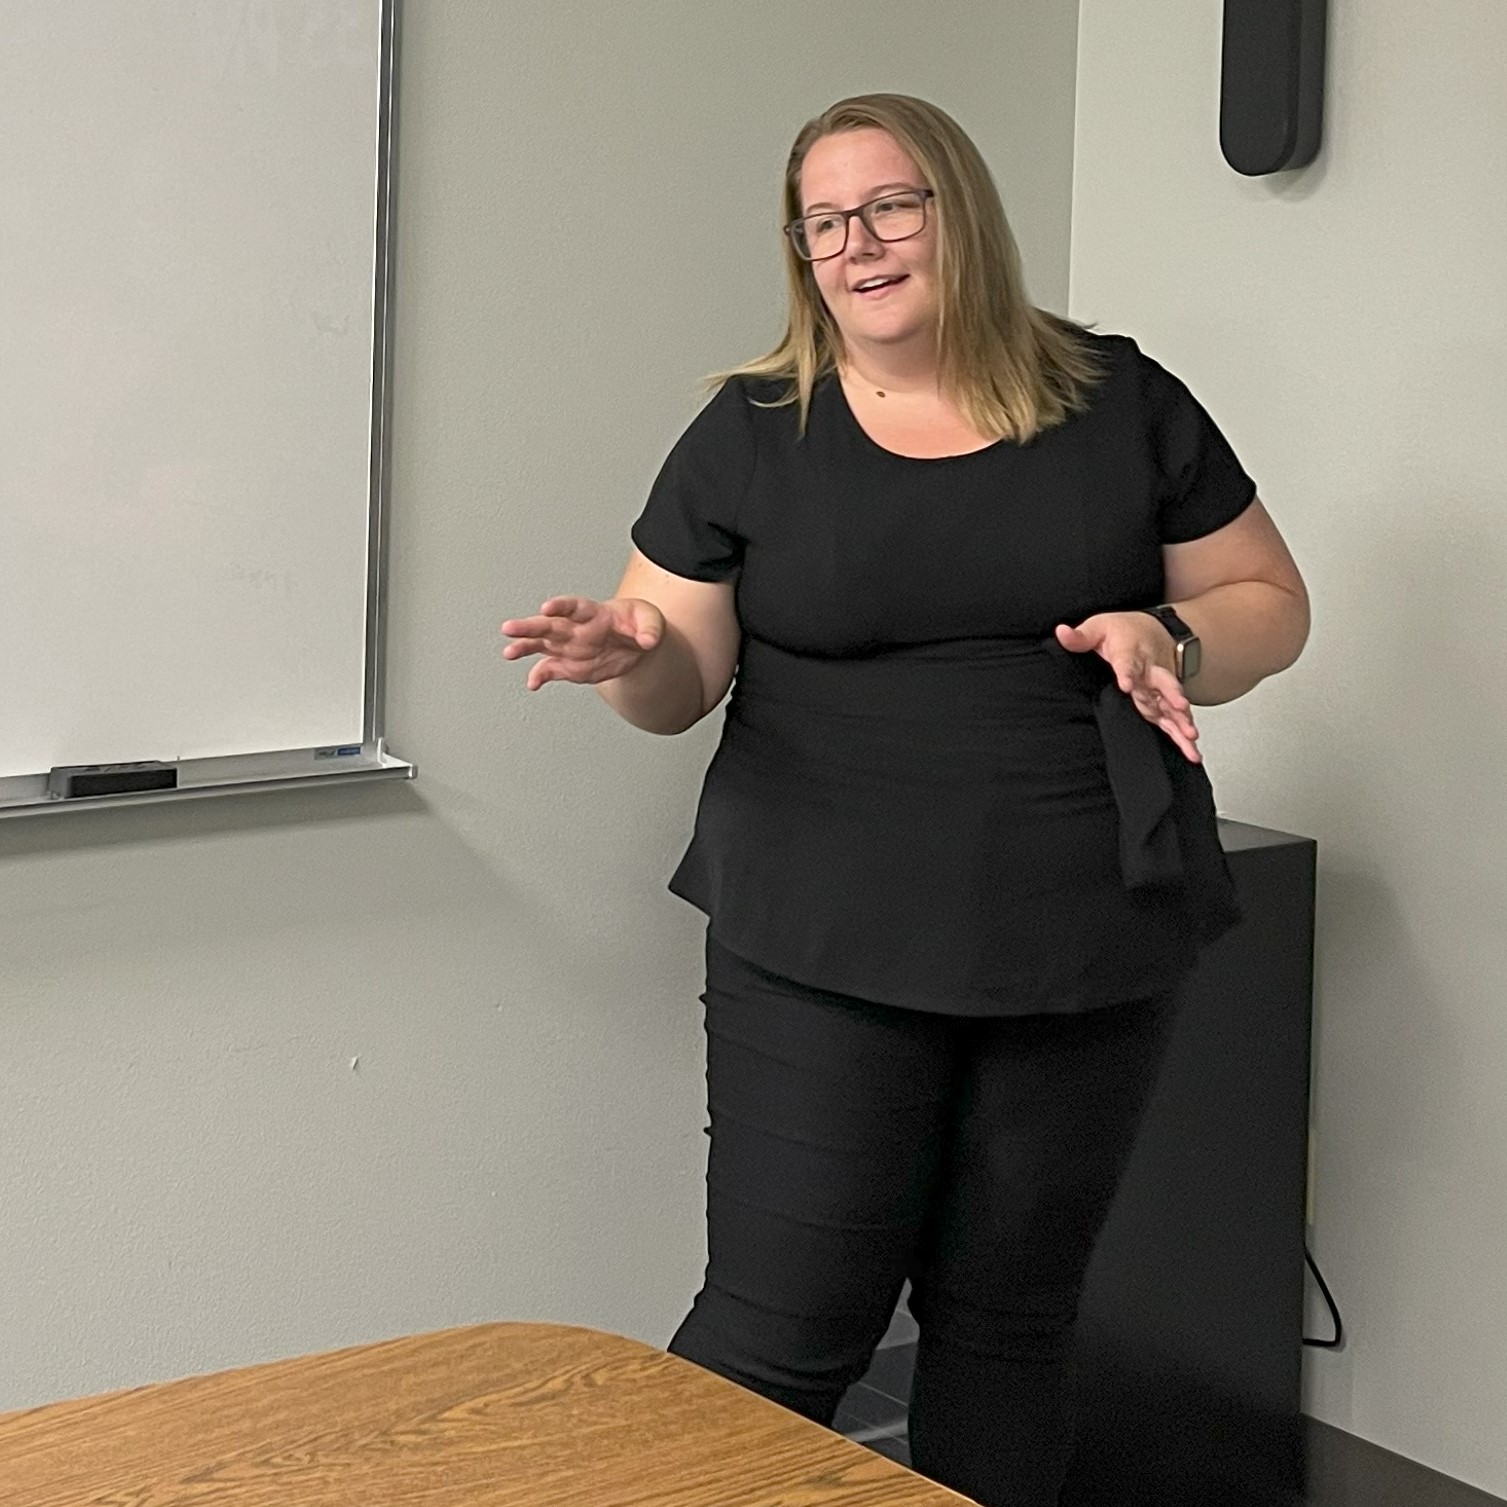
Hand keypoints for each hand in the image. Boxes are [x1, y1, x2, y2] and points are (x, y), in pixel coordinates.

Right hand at [500, 596, 664, 690]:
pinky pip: (550, 670)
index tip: (547, 608)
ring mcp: (570, 647)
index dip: (560, 606)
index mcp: (593, 613)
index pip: (574, 606)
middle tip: (509, 628)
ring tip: (508, 652)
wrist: (637, 645)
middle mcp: (576, 628)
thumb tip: (648, 640)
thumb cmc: (639, 624)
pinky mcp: (570, 665)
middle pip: (549, 625)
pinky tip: (532, 684)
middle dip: (529, 626)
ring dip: (524, 647)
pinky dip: (540, 676)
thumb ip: (649, 629)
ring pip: (541, 645)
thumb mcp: (651, 621)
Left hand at [1055, 613, 1201, 762]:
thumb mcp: (1099, 627)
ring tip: (1191, 734)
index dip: (1128, 673)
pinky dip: (1184, 731)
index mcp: (1130, 653)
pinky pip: (1176, 716)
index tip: (1127, 685)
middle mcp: (1150, 671)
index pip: (1128, 664)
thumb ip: (1081, 636)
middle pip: (1162, 683)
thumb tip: (1061, 632)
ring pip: (1172, 704)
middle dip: (1172, 695)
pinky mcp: (1165, 699)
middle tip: (1180, 706)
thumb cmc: (1123, 631)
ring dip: (1182, 718)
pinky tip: (1192, 747)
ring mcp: (1160, 687)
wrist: (1154, 630)